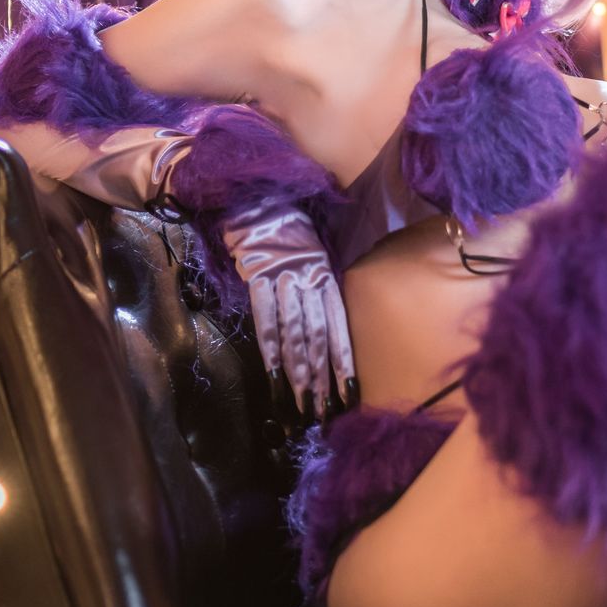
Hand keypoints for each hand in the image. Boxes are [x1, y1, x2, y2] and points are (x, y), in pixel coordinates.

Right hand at [220, 202, 355, 415]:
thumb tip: (322, 329)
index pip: (339, 328)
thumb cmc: (286, 228)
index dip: (344, 363)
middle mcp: (310, 281)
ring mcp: (285, 280)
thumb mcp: (312, 255)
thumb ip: (318, 289)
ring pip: (296, 335)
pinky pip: (266, 320)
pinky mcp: (258, 277)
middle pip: (319, 339)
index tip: (349, 395)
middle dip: (322, 379)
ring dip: (299, 373)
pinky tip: (274, 377)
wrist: (257, 194)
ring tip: (302, 405)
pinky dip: (271, 350)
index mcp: (325, 278)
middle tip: (323, 412)